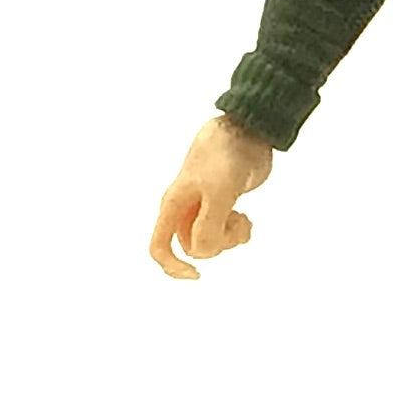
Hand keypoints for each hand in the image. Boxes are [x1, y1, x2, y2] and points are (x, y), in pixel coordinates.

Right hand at [149, 117, 273, 280]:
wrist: (247, 132)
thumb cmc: (227, 156)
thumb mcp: (219, 191)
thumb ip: (210, 223)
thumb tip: (203, 253)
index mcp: (174, 205)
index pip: (159, 246)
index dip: (172, 266)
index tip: (197, 275)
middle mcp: (185, 209)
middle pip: (195, 248)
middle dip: (218, 243)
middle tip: (234, 222)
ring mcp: (204, 207)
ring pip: (213, 242)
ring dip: (232, 237)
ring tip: (243, 217)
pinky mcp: (223, 204)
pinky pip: (227, 232)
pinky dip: (239, 230)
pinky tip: (246, 216)